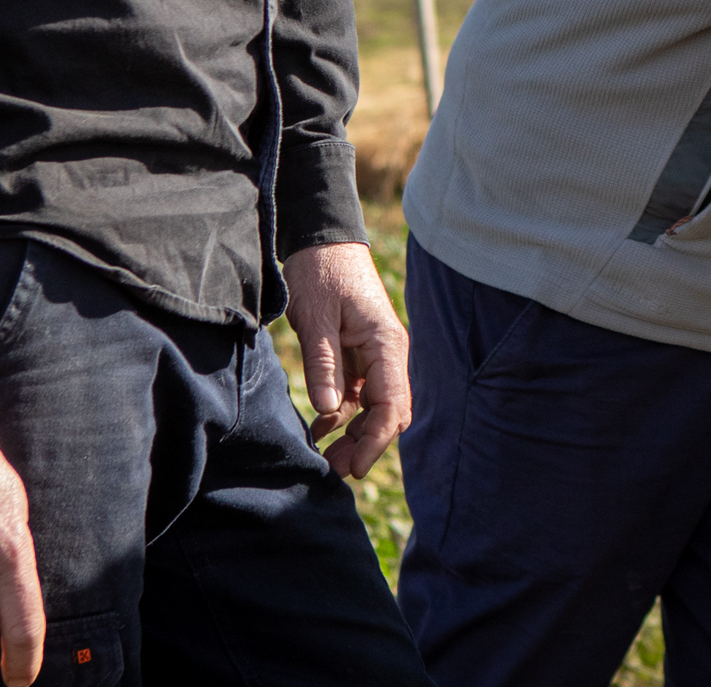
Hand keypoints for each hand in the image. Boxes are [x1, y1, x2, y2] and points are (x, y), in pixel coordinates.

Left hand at [284, 241, 412, 477]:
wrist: (322, 240)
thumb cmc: (321, 272)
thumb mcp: (317, 317)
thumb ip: (324, 364)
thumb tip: (328, 413)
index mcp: (387, 344)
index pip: (393, 406)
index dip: (376, 442)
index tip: (352, 468)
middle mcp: (388, 354)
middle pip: (388, 413)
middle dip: (365, 445)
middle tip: (332, 470)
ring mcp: (375, 356)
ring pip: (373, 409)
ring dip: (353, 435)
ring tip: (324, 458)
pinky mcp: (359, 356)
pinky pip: (357, 396)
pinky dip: (341, 416)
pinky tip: (319, 429)